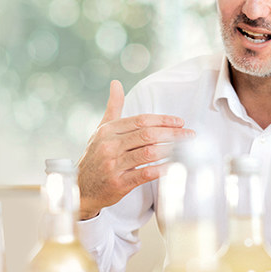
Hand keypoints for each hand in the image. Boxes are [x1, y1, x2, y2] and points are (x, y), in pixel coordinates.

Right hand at [77, 80, 192, 219]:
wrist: (81, 188)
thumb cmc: (95, 157)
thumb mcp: (101, 131)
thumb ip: (113, 107)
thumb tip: (116, 83)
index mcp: (107, 130)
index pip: (141, 120)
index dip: (163, 120)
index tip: (180, 122)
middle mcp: (109, 145)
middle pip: (147, 135)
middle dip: (172, 133)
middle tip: (189, 135)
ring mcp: (113, 164)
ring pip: (148, 153)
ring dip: (171, 150)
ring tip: (186, 149)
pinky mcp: (118, 183)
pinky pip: (144, 174)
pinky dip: (161, 170)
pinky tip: (173, 167)